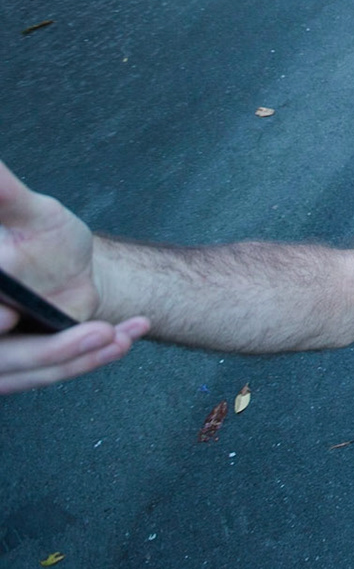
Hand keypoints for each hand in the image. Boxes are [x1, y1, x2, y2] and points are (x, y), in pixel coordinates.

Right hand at [0, 159, 147, 393]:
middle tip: (97, 333)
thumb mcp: (28, 214)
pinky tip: (126, 339)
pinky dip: (89, 361)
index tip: (6, 316)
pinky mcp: (24, 371)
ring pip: (23, 374)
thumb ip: (3, 194)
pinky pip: (52, 374)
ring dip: (74, 359)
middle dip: (42, 351)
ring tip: (115, 337)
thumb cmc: (41, 237)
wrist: (66, 265)